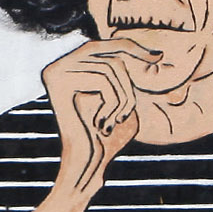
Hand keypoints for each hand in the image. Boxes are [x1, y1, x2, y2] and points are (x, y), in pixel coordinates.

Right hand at [10, 39, 160, 211]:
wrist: (87, 165)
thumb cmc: (108, 138)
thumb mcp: (122, 102)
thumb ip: (125, 75)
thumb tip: (147, 50)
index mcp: (67, 69)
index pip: (102, 45)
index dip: (130, 46)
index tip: (157, 56)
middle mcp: (56, 66)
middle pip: (105, 50)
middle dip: (130, 64)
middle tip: (144, 84)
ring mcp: (54, 71)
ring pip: (109, 67)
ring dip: (124, 96)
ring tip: (116, 120)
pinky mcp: (57, 82)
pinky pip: (102, 78)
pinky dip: (114, 101)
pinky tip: (104, 124)